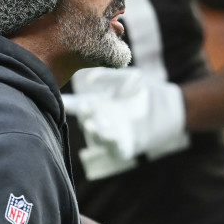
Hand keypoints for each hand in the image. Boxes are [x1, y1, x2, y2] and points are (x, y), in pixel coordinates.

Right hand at [63, 67, 186, 161]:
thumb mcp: (127, 78)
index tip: (55, 97)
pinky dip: (109, 142)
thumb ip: (109, 75)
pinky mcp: (123, 147)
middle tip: (85, 107)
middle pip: (85, 120)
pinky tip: (108, 134)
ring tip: (92, 124)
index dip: (65, 102)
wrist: (167, 108)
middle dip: (84, 115)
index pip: (75, 104)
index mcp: (95, 105)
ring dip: (93, 130)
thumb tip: (89, 79)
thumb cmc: (144, 91)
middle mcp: (99, 121)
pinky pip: (113, 148)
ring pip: (96, 136)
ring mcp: (109, 135)